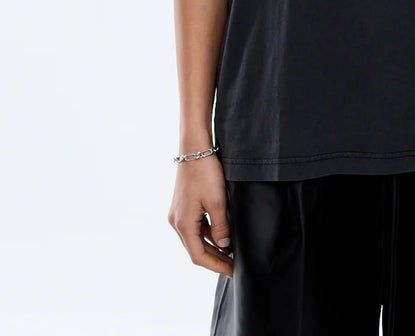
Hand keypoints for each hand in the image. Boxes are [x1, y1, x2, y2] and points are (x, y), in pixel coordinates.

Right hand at [168, 153, 233, 276]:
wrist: (194, 148)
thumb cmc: (205, 172)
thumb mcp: (217, 201)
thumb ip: (221, 226)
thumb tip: (225, 246)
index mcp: (183, 224)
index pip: (199, 256)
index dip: (217, 266)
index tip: (233, 271)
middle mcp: (176, 222)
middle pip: (196, 249)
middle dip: (215, 259)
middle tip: (234, 265)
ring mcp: (178, 214)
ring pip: (196, 239)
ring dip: (212, 247)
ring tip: (231, 253)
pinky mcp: (183, 206)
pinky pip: (195, 227)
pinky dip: (208, 234)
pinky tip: (221, 235)